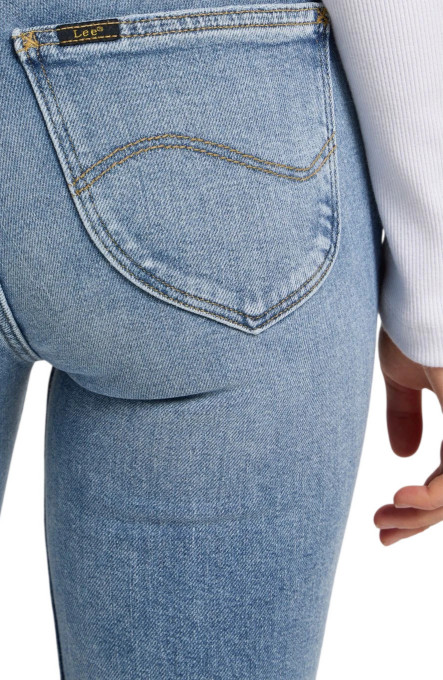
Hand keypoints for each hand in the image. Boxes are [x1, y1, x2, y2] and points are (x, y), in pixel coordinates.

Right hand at [374, 328, 442, 544]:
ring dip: (421, 514)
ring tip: (386, 520)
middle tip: (381, 530)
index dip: (419, 507)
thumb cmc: (412, 319)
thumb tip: (402, 454)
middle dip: (416, 521)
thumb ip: (404, 414)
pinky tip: (404, 499)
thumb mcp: (403, 374)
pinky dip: (435, 494)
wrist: (419, 287)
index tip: (383, 520)